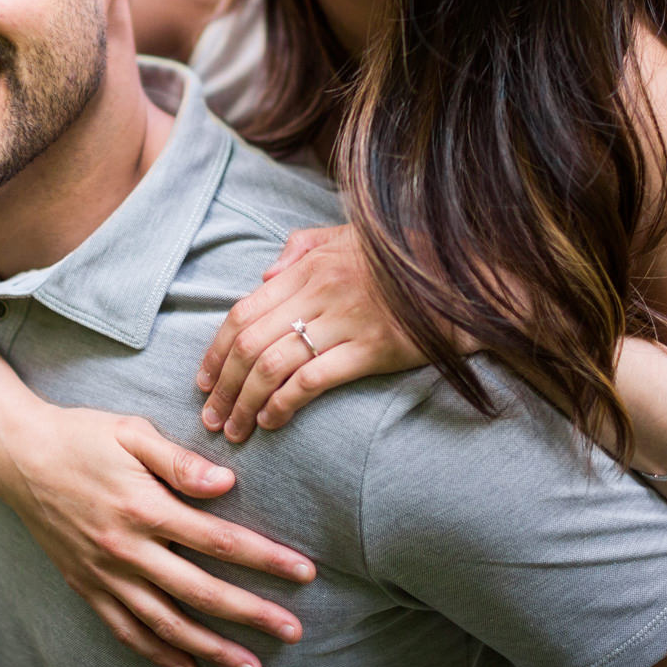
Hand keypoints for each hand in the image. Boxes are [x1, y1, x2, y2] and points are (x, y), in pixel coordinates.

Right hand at [0, 400, 316, 666]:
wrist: (15, 454)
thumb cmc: (80, 435)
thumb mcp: (131, 432)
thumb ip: (180, 461)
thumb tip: (227, 483)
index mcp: (144, 507)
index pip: (219, 539)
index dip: (265, 559)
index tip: (303, 572)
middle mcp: (125, 548)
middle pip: (200, 592)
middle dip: (252, 614)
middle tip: (293, 631)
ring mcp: (104, 572)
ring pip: (165, 622)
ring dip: (211, 647)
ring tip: (251, 666)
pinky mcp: (85, 584)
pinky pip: (125, 629)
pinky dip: (157, 653)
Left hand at [196, 225, 439, 440]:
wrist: (463, 277)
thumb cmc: (401, 258)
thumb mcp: (347, 236)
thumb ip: (300, 247)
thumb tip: (263, 275)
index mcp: (307, 267)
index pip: (242, 312)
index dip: (215, 352)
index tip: (203, 381)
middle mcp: (319, 292)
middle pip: (250, 344)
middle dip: (223, 386)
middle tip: (210, 417)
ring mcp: (345, 321)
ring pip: (273, 366)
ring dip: (245, 403)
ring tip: (236, 430)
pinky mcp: (372, 349)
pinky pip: (313, 380)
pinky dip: (284, 404)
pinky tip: (273, 421)